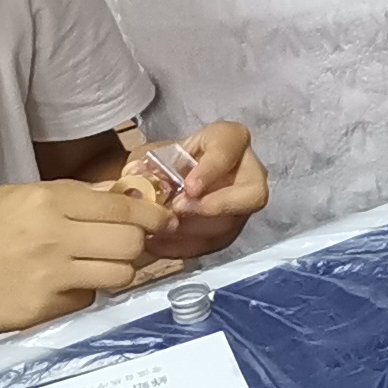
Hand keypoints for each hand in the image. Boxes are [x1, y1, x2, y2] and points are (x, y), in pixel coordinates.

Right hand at [0, 179, 171, 358]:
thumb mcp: (11, 199)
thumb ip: (67, 197)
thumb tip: (121, 195)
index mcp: (44, 200)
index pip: (123, 208)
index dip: (151, 215)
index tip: (162, 219)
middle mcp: (53, 236)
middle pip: (132, 242)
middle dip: (140, 244)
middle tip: (130, 246)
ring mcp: (48, 277)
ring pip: (119, 275)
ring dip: (117, 271)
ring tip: (95, 266)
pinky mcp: (41, 311)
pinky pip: (86, 300)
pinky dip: (83, 293)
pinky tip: (58, 287)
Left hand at [119, 120, 266, 259]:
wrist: (179, 175)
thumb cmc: (172, 158)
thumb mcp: (157, 151)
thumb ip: (146, 162)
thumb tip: (136, 176)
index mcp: (231, 140)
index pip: (229, 152)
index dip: (211, 171)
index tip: (190, 187)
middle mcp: (249, 173)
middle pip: (251, 195)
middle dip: (215, 207)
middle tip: (179, 211)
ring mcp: (242, 205)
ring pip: (231, 224)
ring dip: (193, 230)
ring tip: (159, 229)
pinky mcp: (231, 229)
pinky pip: (214, 244)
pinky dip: (183, 247)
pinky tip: (156, 243)